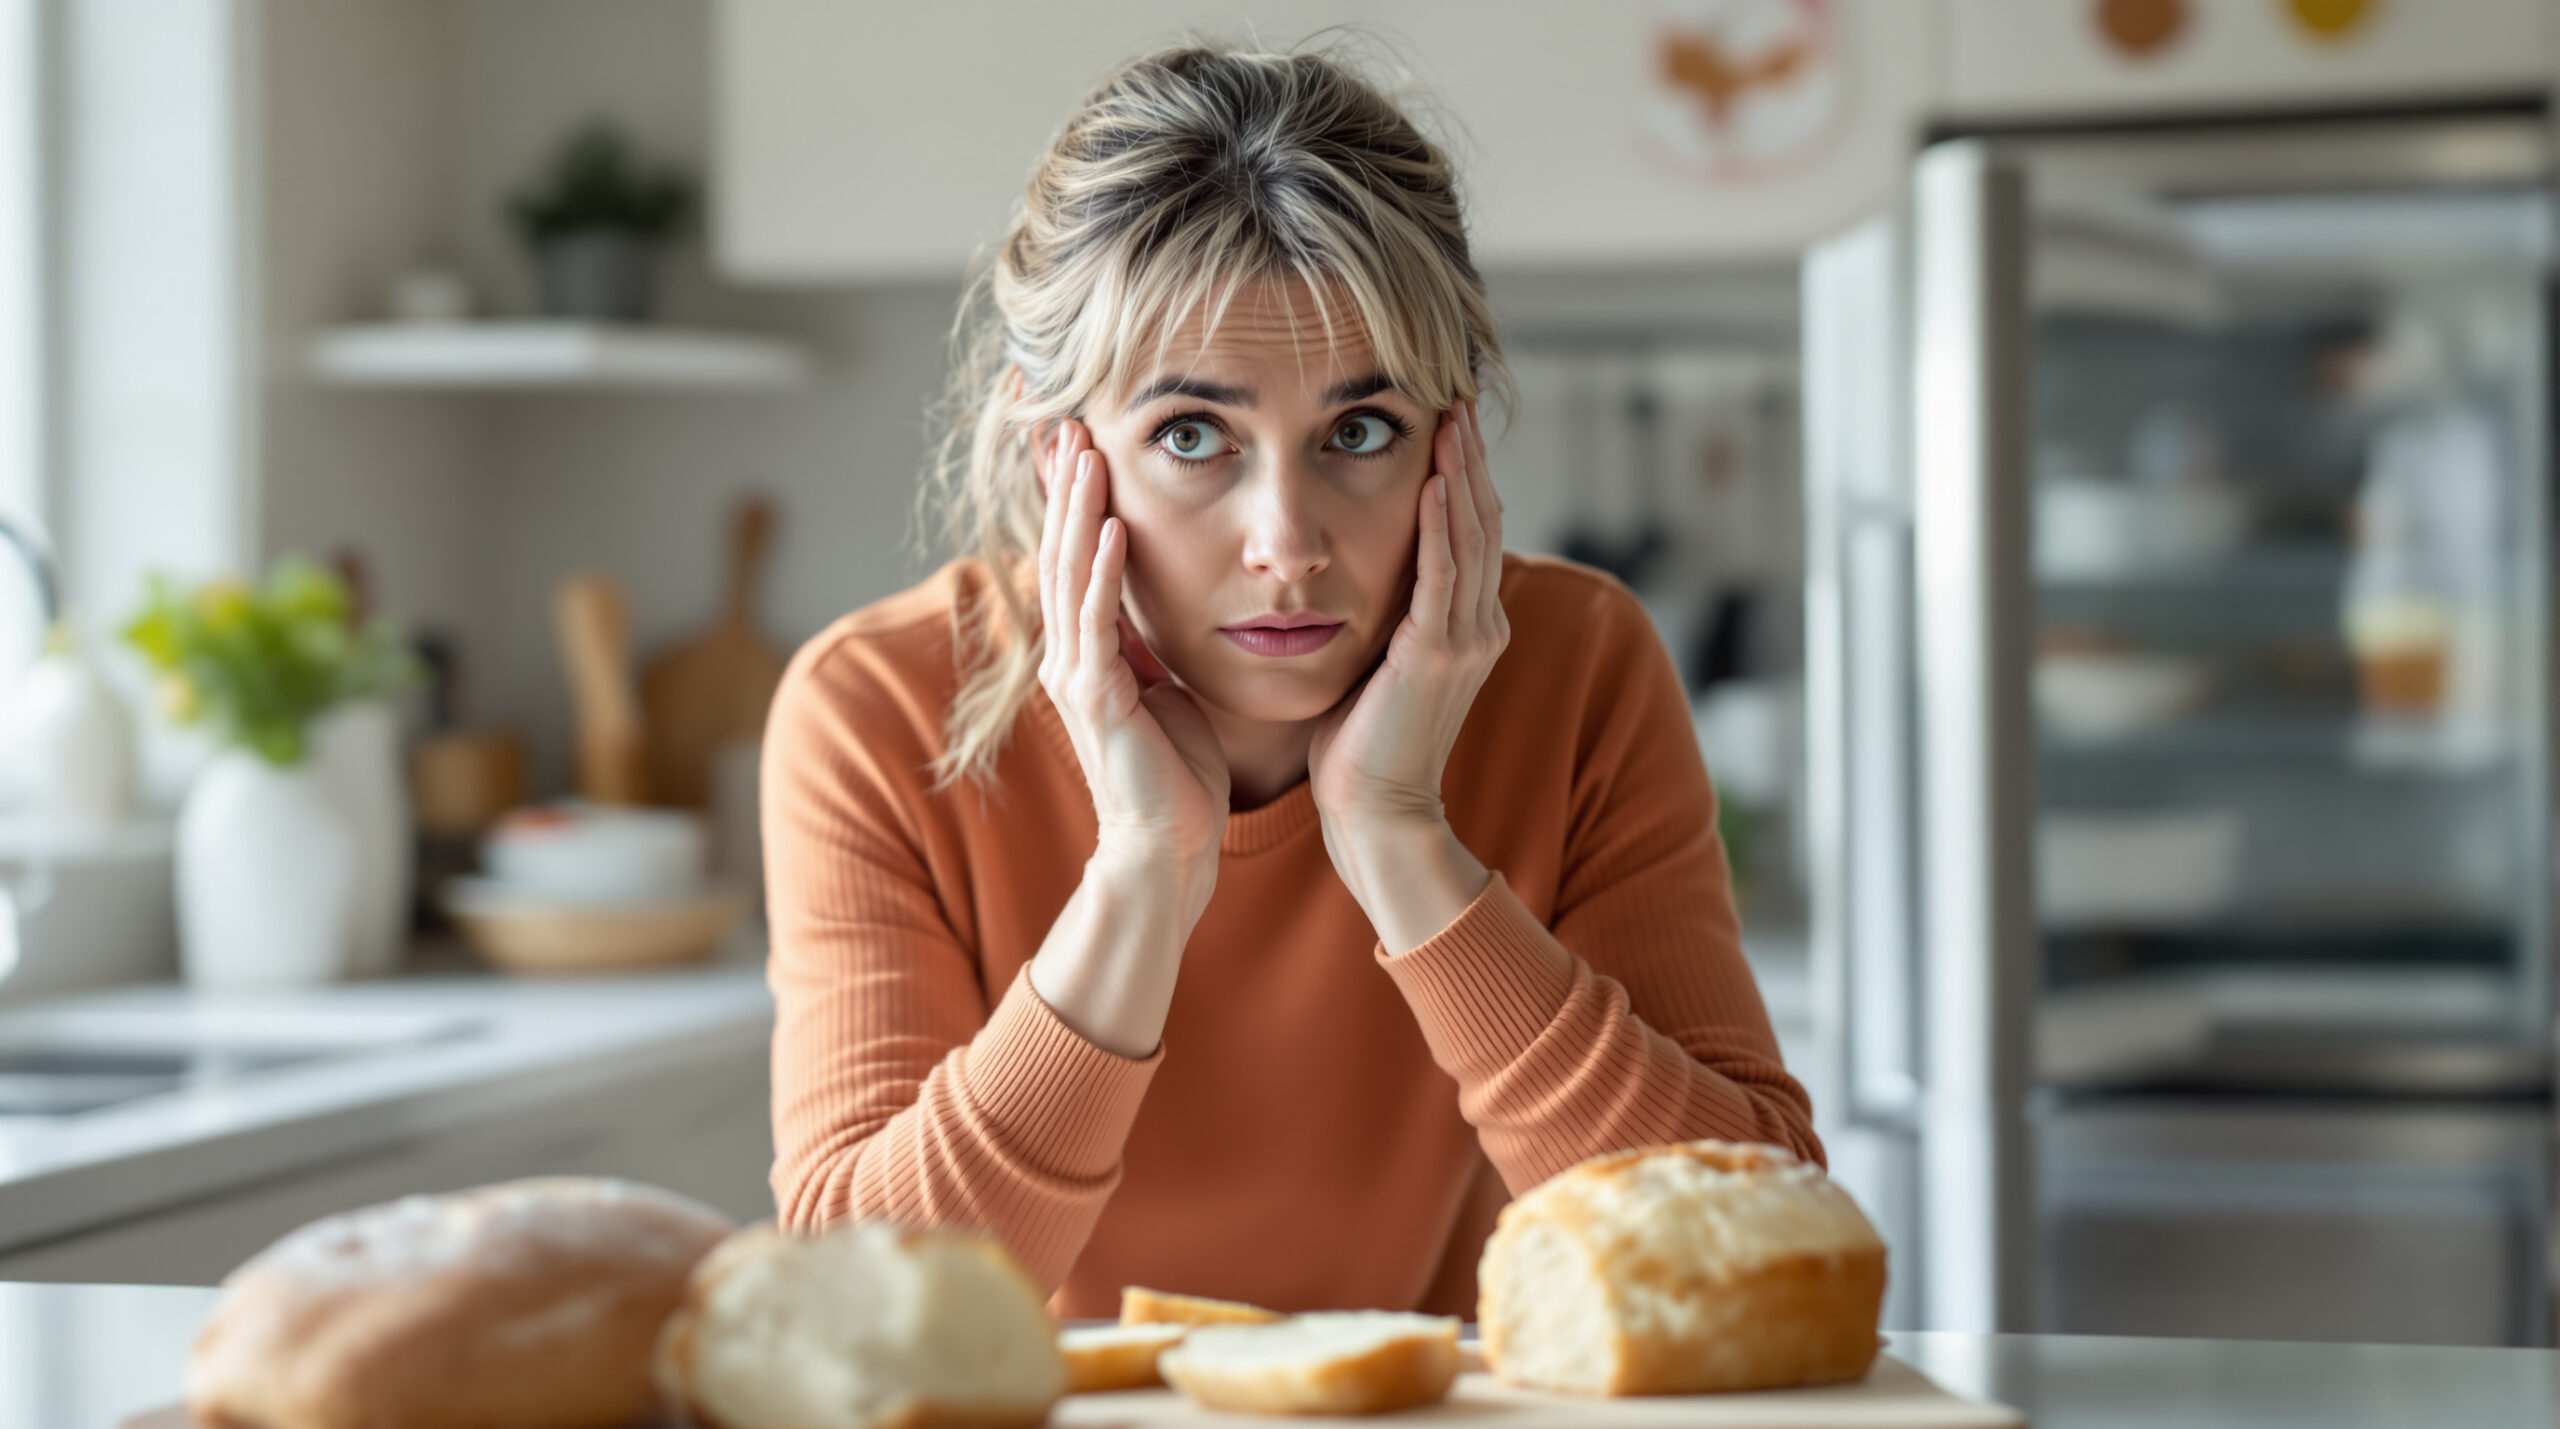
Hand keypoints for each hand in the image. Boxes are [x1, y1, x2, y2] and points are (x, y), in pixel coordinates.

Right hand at [1036, 420, 1231, 877]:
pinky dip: (1100, 572)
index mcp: (1089, 652)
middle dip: (1064, 482)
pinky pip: (1095, 623)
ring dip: (1075, 509)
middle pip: (1060, 549)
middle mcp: (1071, 656)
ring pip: (1069, 574)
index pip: (1074, 554)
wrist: (1170, 851)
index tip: (1078, 434)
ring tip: (1083, 449)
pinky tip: (1107, 526)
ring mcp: (1077, 676)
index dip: (1072, 495)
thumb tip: (1155, 604)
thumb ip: (1150, 646)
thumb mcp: (1164, 690)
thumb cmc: (1176, 777)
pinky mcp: (1098, 699)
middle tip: (1064, 416)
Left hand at [1308, 398, 1509, 836]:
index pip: (1468, 531)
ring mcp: (1464, 641)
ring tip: (1451, 417)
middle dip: (1469, 456)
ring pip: (1469, 537)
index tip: (1447, 419)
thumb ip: (1387, 618)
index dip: (1463, 473)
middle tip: (1458, 393)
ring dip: (1461, 473)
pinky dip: (1440, 526)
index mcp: (1467, 627)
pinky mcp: (1437, 657)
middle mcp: (1478, 626)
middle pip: (1479, 520)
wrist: (1378, 815)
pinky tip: (1432, 483)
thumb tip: (1360, 574)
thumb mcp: (1381, 666)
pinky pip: (1442, 577)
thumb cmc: (1363, 748)